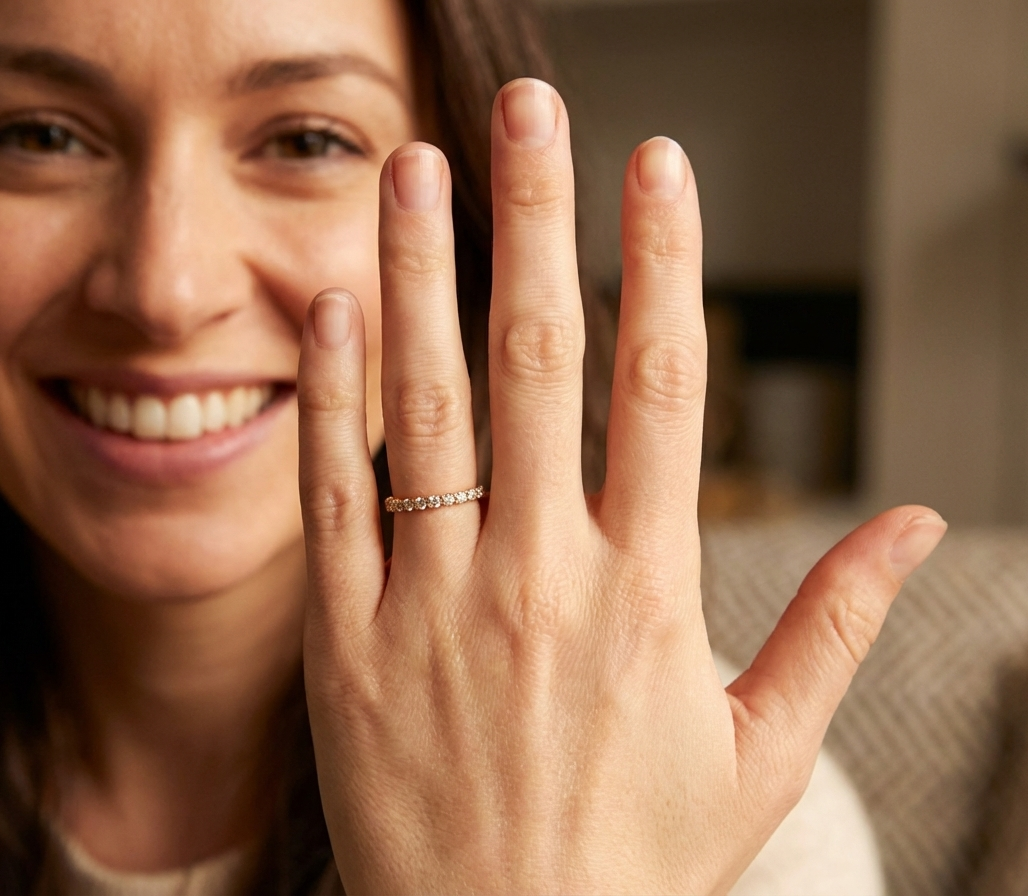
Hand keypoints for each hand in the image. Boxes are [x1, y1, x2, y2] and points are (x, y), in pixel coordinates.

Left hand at [297, 78, 945, 894]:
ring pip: (424, 405)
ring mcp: (430, 601)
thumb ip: (836, 626)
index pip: (662, 387)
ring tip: (414, 168)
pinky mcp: (346, 639)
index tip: (659, 167)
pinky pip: (334, 495)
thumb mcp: (761, 754)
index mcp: (645, 592)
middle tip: (528, 108)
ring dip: (421, 273)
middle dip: (536, 219)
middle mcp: (535, 575)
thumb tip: (916, 522)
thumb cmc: (633, 859)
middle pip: (538, 360)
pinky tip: (334, 303)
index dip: (664, 262)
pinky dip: (332, 394)